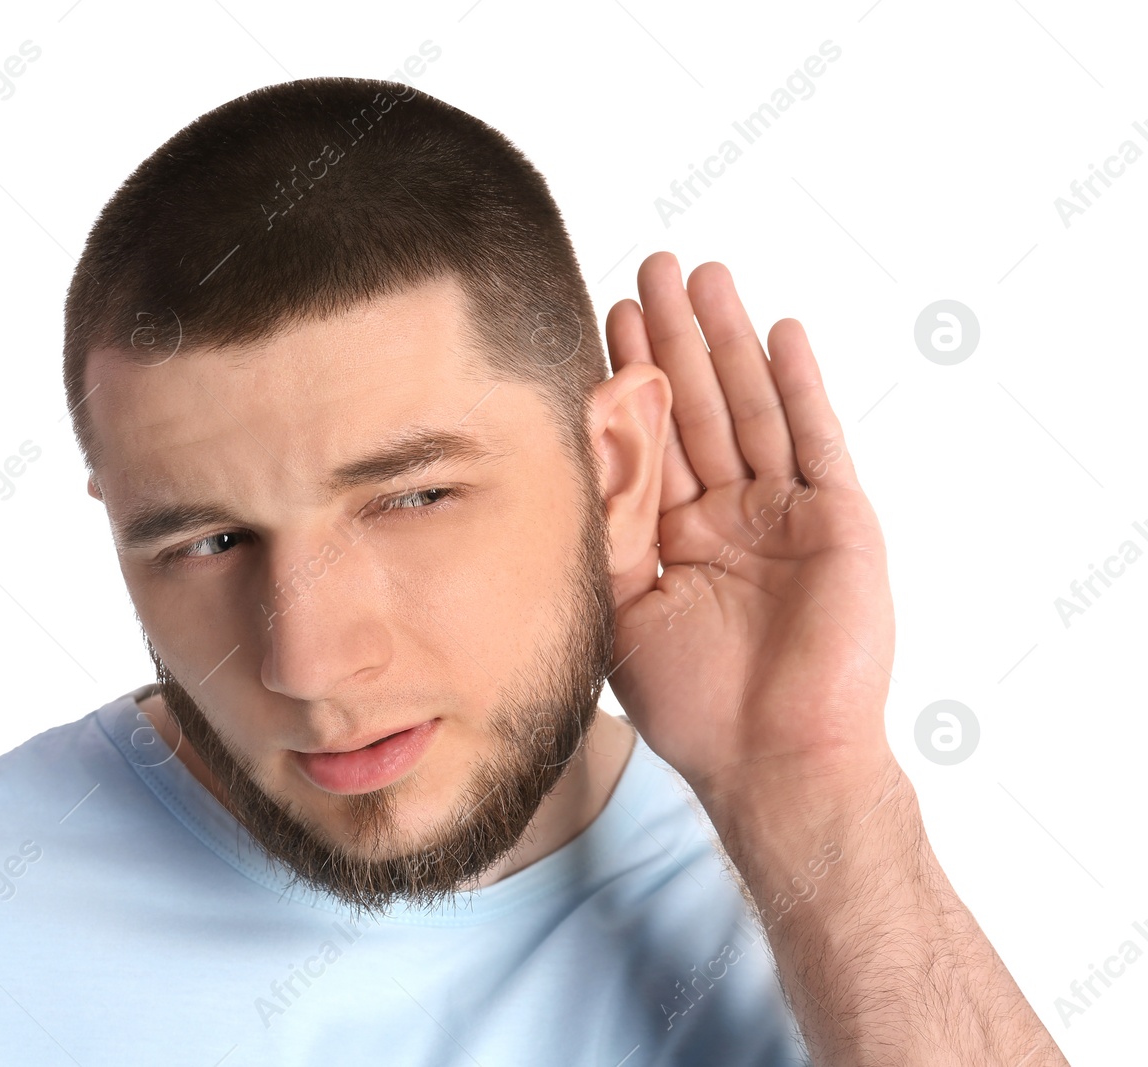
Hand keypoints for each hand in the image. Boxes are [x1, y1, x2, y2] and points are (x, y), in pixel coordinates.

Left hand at [603, 252, 895, 809]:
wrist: (773, 759)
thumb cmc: (693, 703)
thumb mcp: (619, 607)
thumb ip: (599, 534)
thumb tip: (554, 462)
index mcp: (676, 535)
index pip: (648, 437)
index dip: (627, 377)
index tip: (601, 315)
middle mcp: (729, 514)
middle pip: (699, 405)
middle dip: (673, 337)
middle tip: (651, 267)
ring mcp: (784, 513)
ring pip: (753, 407)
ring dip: (728, 341)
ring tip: (703, 276)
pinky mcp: (837, 520)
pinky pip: (816, 439)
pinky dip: (800, 385)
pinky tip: (780, 332)